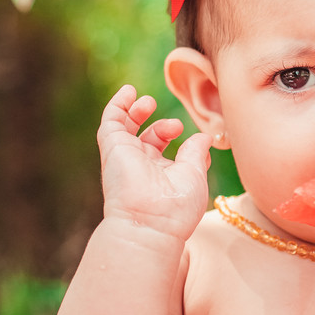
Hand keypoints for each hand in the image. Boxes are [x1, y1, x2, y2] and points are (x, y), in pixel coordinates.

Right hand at [98, 84, 212, 241]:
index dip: (179, 139)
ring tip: (149, 102)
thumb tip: (204, 136)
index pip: (165, 152)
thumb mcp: (194, 175)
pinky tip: (129, 92)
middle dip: (160, 127)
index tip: (195, 139)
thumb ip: (197, 152)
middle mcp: (141, 165)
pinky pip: (110, 121)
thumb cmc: (176, 207)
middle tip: (175, 126)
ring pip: (124, 128)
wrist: (149, 222)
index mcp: (161, 174)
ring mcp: (125, 155)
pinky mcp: (113, 146)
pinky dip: (118, 104)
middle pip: (145, 139)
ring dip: (136, 111)